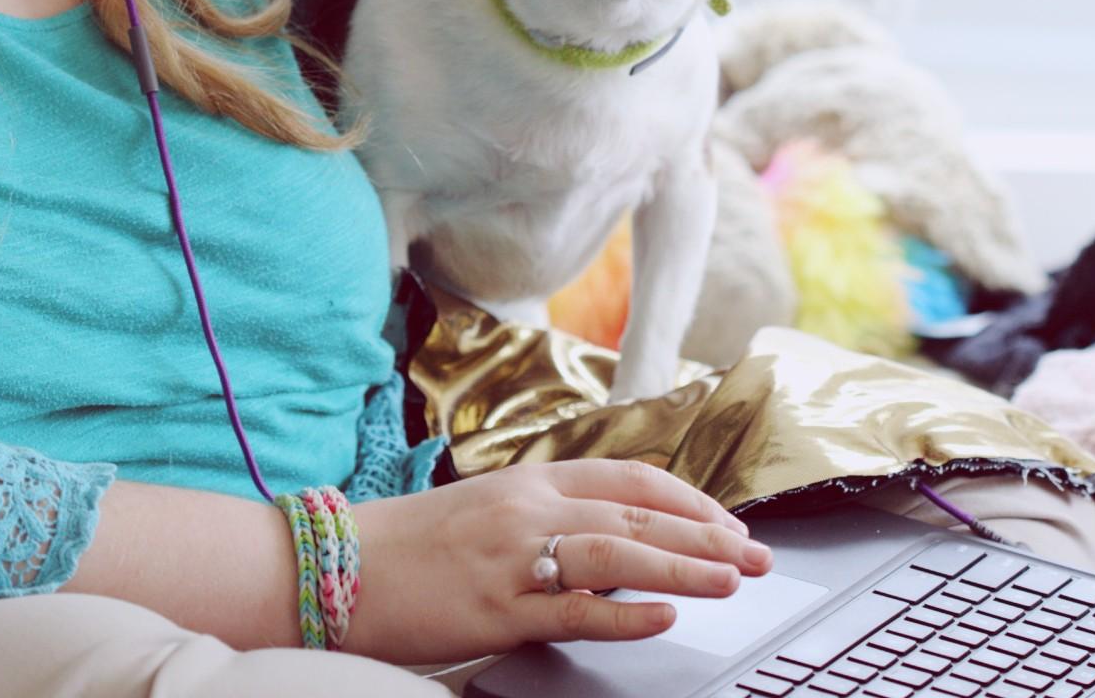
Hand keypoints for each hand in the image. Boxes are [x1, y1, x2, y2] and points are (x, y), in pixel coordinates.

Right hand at [344, 458, 771, 663]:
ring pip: (619, 555)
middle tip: (759, 554)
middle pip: (639, 514)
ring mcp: (513, 557)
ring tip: (733, 579)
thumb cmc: (411, 547)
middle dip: (708, 534)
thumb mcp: (487, 509)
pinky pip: (574, 609)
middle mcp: (528, 508)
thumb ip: (549, 515)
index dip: (690, 500)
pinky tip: (665, 616)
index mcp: (530, 479)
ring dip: (685, 565)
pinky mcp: (495, 608)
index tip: (730, 524)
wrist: (336, 568)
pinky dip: (626, 612)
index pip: (632, 478)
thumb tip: (618, 536)